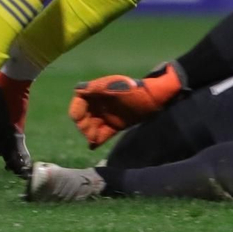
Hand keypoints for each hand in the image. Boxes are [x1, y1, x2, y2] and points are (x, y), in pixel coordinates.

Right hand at [68, 63, 183, 147]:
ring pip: (91, 126)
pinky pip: (102, 134)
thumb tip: (77, 89)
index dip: (76, 108)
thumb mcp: (118, 86)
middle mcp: (100, 103)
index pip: (79, 99)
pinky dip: (96, 140)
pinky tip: (93, 145)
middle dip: (83, 124)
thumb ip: (99, 87)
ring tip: (94, 139)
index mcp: (98, 91)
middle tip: (89, 132)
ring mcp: (107, 115)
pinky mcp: (115, 126)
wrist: (156, 100)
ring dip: (89, 133)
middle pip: (83, 115)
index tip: (77, 118)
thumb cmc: (137, 89)